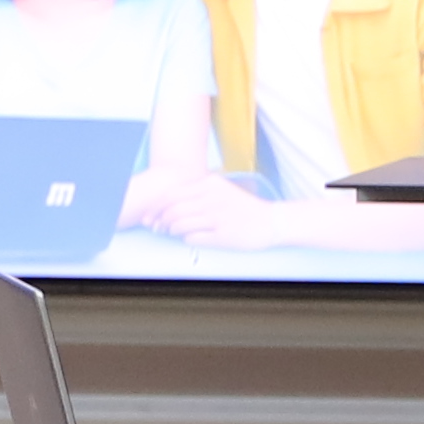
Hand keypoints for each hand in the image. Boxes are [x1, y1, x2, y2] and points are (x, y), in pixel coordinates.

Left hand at [157, 174, 287, 247]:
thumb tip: (168, 204)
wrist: (271, 221)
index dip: (158, 207)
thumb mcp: (220, 190)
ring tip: (173, 232)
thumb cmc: (242, 208)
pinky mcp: (223, 234)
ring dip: (172, 230)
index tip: (152, 216)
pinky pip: (193, 238)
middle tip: (158, 228)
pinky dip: (186, 239)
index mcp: (210, 184)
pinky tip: (189, 238)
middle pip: (173, 209)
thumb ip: (197, 193)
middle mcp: (212, 197)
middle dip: (161, 220)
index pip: (172, 194)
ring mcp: (218, 216)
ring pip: (180, 224)